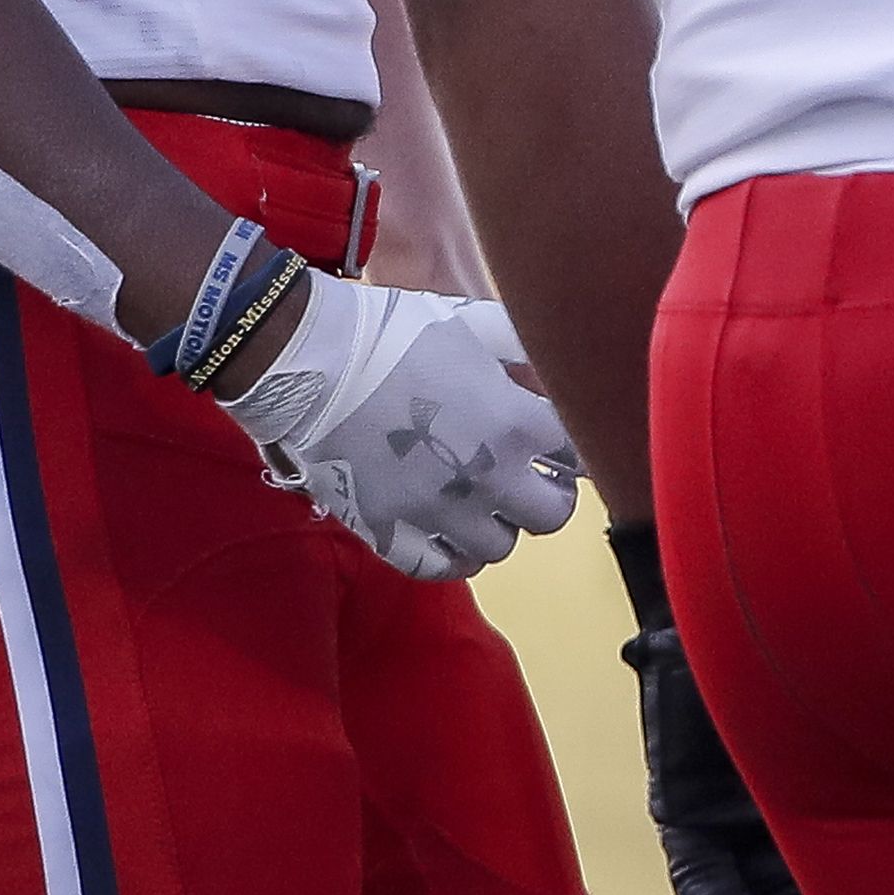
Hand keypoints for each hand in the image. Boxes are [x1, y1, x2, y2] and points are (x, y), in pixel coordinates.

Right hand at [216, 276, 580, 578]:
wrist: (312, 361)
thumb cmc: (398, 334)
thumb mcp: (478, 325)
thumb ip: (528, 349)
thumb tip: (562, 364)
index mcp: (516, 423)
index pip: (581, 455)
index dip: (578, 448)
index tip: (563, 443)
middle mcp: (486, 476)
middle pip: (552, 515)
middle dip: (551, 495)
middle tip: (534, 477)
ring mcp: (436, 511)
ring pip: (499, 547)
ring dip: (501, 526)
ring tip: (488, 502)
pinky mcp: (387, 531)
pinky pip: (437, 568)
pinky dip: (452, 557)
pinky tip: (451, 534)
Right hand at [611, 523, 838, 894]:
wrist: (763, 622)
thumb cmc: (713, 641)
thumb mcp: (684, 653)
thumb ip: (665, 661)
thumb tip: (643, 650)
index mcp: (688, 811)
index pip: (703, 884)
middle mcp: (739, 828)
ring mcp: (790, 819)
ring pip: (812, 885)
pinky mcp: (844, 802)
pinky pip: (853, 847)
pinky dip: (870, 877)